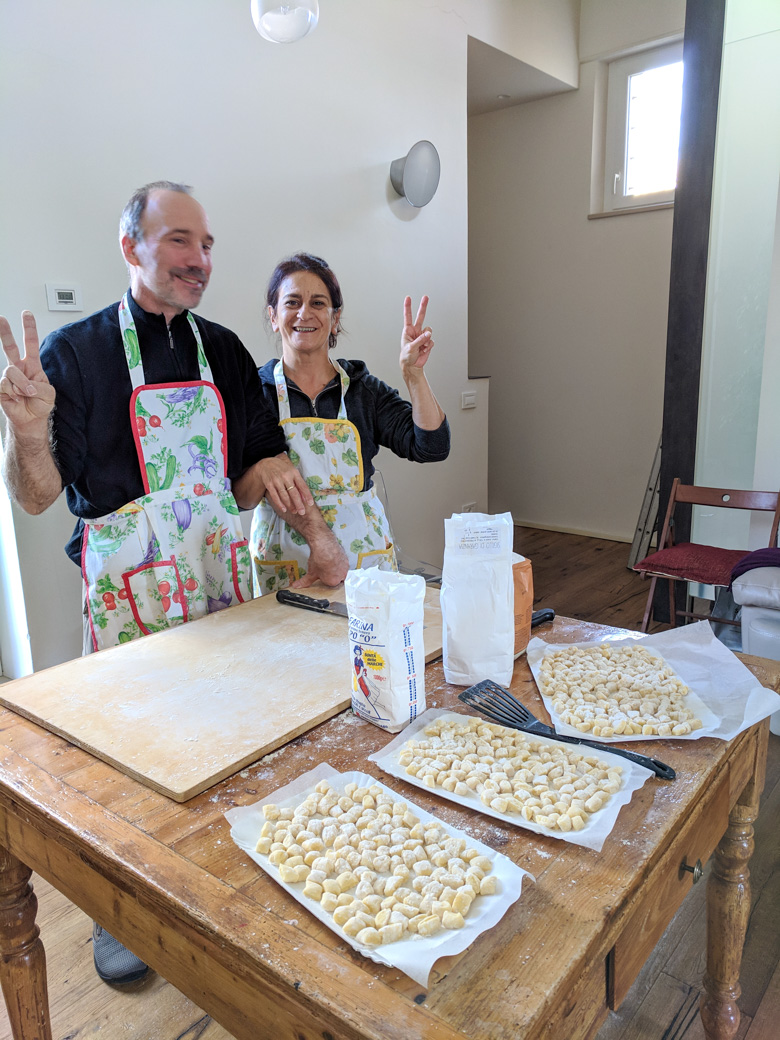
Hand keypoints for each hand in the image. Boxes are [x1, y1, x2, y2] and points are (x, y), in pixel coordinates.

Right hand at [0, 312, 55, 428]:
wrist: (31, 419)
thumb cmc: (40, 404)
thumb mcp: (48, 394)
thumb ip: (38, 386)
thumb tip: (24, 385)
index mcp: (32, 365)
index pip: (30, 343)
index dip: (29, 328)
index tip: (26, 313)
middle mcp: (18, 367)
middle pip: (9, 346)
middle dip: (4, 332)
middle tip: (0, 318)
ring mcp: (8, 376)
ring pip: (10, 370)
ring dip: (21, 384)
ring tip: (27, 394)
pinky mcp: (1, 387)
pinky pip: (5, 384)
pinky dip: (14, 392)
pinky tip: (17, 398)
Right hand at [256, 453, 312, 515]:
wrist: (266, 464)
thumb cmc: (283, 469)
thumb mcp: (293, 472)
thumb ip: (299, 483)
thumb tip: (305, 497)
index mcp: (294, 472)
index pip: (302, 486)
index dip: (307, 495)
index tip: (310, 504)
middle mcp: (286, 476)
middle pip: (294, 493)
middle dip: (298, 504)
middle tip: (302, 512)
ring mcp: (277, 480)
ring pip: (284, 496)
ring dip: (290, 505)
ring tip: (294, 511)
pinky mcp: (269, 484)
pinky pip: (275, 496)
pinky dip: (280, 504)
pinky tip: (284, 509)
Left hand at [292, 537, 348, 588]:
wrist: (324, 545)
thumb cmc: (319, 558)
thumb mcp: (310, 572)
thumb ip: (304, 581)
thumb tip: (297, 586)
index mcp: (333, 581)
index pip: (329, 583)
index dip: (324, 578)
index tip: (321, 574)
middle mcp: (341, 575)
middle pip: (336, 577)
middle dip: (331, 574)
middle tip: (324, 568)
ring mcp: (345, 567)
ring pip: (341, 570)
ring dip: (335, 567)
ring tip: (327, 562)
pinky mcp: (346, 559)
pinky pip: (343, 562)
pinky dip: (338, 560)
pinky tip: (331, 557)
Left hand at [400, 295, 433, 377]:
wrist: (412, 365)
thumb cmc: (407, 356)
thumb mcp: (410, 348)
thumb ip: (420, 340)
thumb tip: (428, 334)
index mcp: (408, 331)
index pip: (408, 317)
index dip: (408, 307)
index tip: (408, 298)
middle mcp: (416, 331)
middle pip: (420, 316)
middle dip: (423, 306)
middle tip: (425, 297)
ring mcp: (422, 336)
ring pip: (429, 331)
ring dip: (427, 338)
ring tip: (422, 346)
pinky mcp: (428, 342)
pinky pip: (431, 341)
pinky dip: (428, 346)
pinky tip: (424, 350)